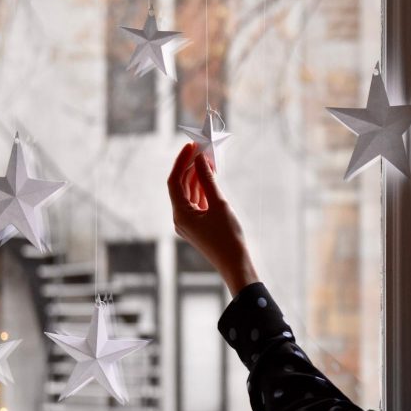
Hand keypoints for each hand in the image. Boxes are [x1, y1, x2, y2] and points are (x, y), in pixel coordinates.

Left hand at [167, 143, 258, 295]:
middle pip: (181, 186)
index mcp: (180, 214)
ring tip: (208, 159)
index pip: (174, 181)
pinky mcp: (199, 225)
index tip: (190, 146)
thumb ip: (208, 181)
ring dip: (197, 176)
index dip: (181, 161)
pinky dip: (203, 188)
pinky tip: (211, 176)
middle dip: (190, 167)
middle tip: (201, 149)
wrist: (236, 264)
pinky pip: (197, 201)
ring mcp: (189, 222)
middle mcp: (180, 218)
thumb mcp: (219, 204)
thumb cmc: (228, 237)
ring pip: (189, 193)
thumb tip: (200, 160)